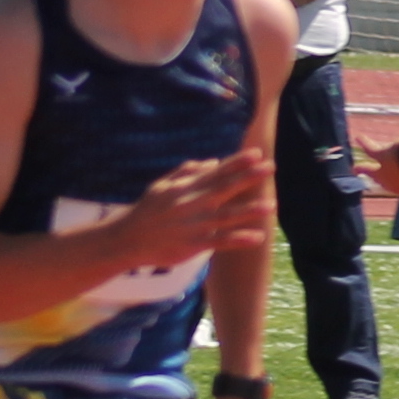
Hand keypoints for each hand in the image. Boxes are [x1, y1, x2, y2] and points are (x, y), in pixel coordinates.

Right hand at [112, 152, 274, 269]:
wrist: (126, 240)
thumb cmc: (147, 211)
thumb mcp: (162, 186)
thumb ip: (186, 172)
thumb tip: (212, 162)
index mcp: (185, 188)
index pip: (216, 172)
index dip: (237, 163)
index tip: (257, 154)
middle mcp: (191, 204)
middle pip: (224, 188)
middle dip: (248, 177)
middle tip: (271, 167)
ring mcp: (194, 225)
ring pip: (225, 216)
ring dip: (249, 210)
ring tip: (272, 205)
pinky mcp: (193, 245)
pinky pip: (219, 241)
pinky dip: (238, 239)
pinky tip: (257, 237)